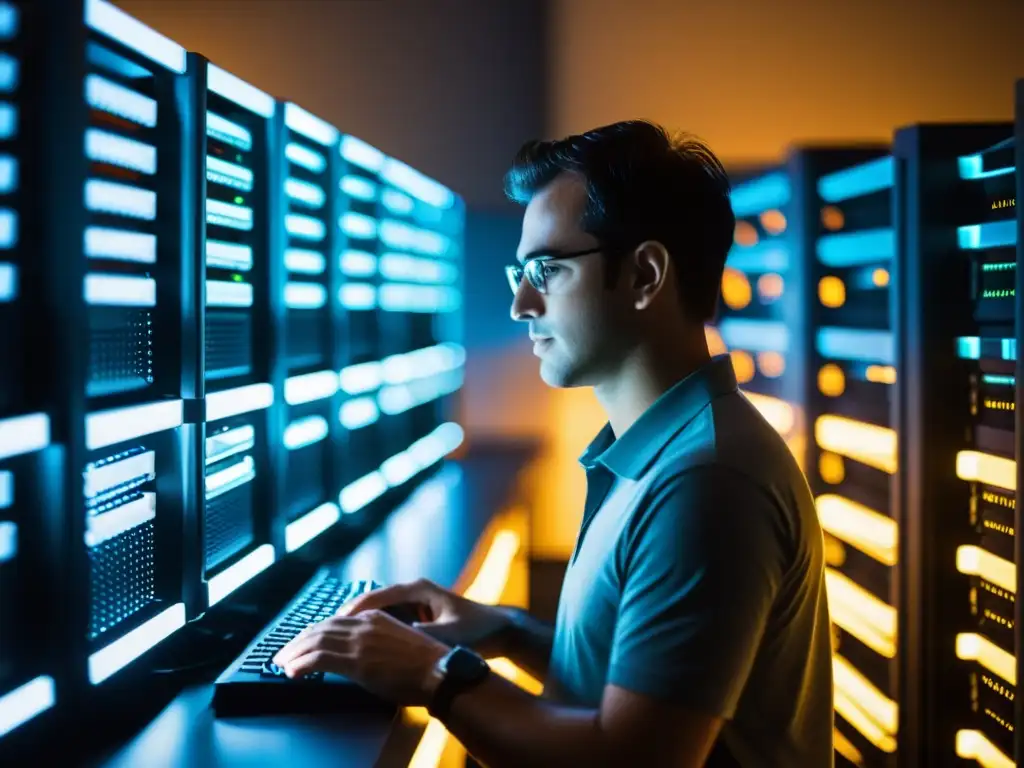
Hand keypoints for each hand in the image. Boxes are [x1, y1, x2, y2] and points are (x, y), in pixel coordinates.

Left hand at [272, 609, 450, 705]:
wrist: (440, 671)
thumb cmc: (426, 664)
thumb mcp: (399, 643)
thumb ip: (378, 643)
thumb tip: (363, 657)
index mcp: (375, 617)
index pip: (335, 621)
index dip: (314, 632)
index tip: (302, 642)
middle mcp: (364, 624)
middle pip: (321, 628)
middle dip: (298, 641)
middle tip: (283, 652)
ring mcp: (359, 641)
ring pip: (315, 641)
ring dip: (294, 653)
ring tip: (281, 663)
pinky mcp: (356, 660)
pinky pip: (319, 659)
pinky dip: (301, 664)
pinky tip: (292, 672)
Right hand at [338, 577, 510, 657]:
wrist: (503, 630)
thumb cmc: (478, 631)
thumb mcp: (446, 635)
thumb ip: (418, 637)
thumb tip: (387, 644)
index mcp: (417, 589)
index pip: (373, 598)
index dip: (350, 614)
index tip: (330, 627)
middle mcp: (413, 591)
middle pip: (370, 603)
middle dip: (347, 619)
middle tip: (322, 635)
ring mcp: (416, 602)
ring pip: (377, 612)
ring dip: (358, 626)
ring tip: (334, 641)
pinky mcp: (420, 614)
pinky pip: (388, 620)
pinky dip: (373, 631)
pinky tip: (361, 647)